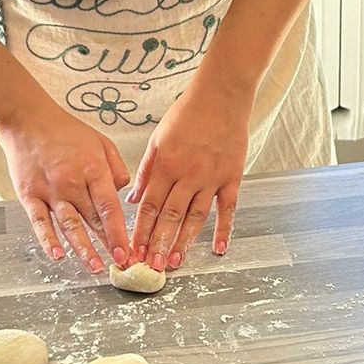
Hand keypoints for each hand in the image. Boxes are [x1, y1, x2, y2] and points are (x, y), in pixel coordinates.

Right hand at [0, 93, 130, 273]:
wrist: (27, 120)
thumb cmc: (65, 132)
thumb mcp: (102, 143)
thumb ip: (117, 168)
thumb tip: (122, 193)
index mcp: (93, 170)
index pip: (110, 208)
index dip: (120, 234)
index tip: (128, 253)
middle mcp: (72, 183)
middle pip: (93, 221)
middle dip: (108, 246)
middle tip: (120, 266)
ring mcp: (50, 191)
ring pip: (69, 226)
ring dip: (83, 250)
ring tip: (95, 268)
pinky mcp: (29, 195)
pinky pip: (40, 222)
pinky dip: (48, 240)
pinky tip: (57, 256)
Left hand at [128, 78, 248, 270]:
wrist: (221, 96)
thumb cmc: (187, 114)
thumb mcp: (157, 140)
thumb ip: (146, 172)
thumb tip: (132, 199)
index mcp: (166, 166)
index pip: (149, 206)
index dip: (140, 231)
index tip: (133, 250)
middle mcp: (187, 176)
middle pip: (170, 217)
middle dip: (158, 244)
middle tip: (150, 267)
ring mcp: (211, 178)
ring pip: (196, 217)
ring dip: (184, 242)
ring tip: (174, 262)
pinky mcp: (232, 177)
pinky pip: (228, 208)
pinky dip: (225, 230)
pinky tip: (220, 249)